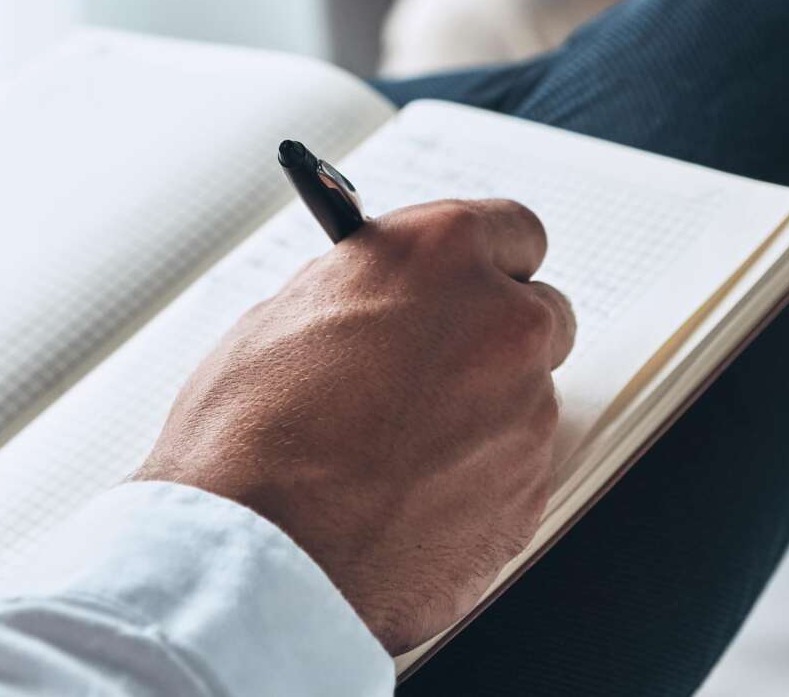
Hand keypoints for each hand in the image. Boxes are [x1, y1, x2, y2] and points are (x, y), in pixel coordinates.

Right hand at [135, 199, 576, 652]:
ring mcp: (525, 414)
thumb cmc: (247, 434)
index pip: (515, 232)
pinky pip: (515, 477)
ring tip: (395, 458)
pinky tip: (405, 503)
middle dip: (497, 342)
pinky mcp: (529, 497)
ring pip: (525, 403)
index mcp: (442, 254)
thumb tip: (385, 302)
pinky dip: (476, 486)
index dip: (491, 265)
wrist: (254, 556)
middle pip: (540, 318)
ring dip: (481, 420)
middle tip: (438, 376)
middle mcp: (501, 324)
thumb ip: (365, 295)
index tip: (475, 285)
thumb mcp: (286, 315)